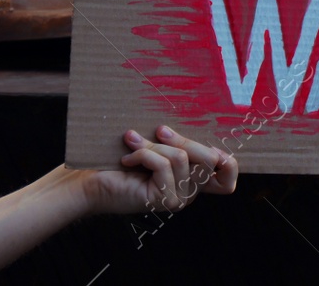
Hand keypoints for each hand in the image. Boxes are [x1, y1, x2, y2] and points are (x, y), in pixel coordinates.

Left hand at [77, 125, 238, 216]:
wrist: (91, 182)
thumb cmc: (122, 159)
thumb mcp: (158, 146)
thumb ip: (178, 141)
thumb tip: (198, 118)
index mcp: (193, 179)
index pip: (228, 179)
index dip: (227, 162)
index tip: (203, 143)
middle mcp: (190, 193)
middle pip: (210, 159)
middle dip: (183, 139)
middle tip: (159, 130)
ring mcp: (179, 199)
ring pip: (181, 158)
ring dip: (154, 146)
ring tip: (133, 143)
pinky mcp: (163, 200)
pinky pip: (163, 165)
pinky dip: (143, 155)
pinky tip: (127, 158)